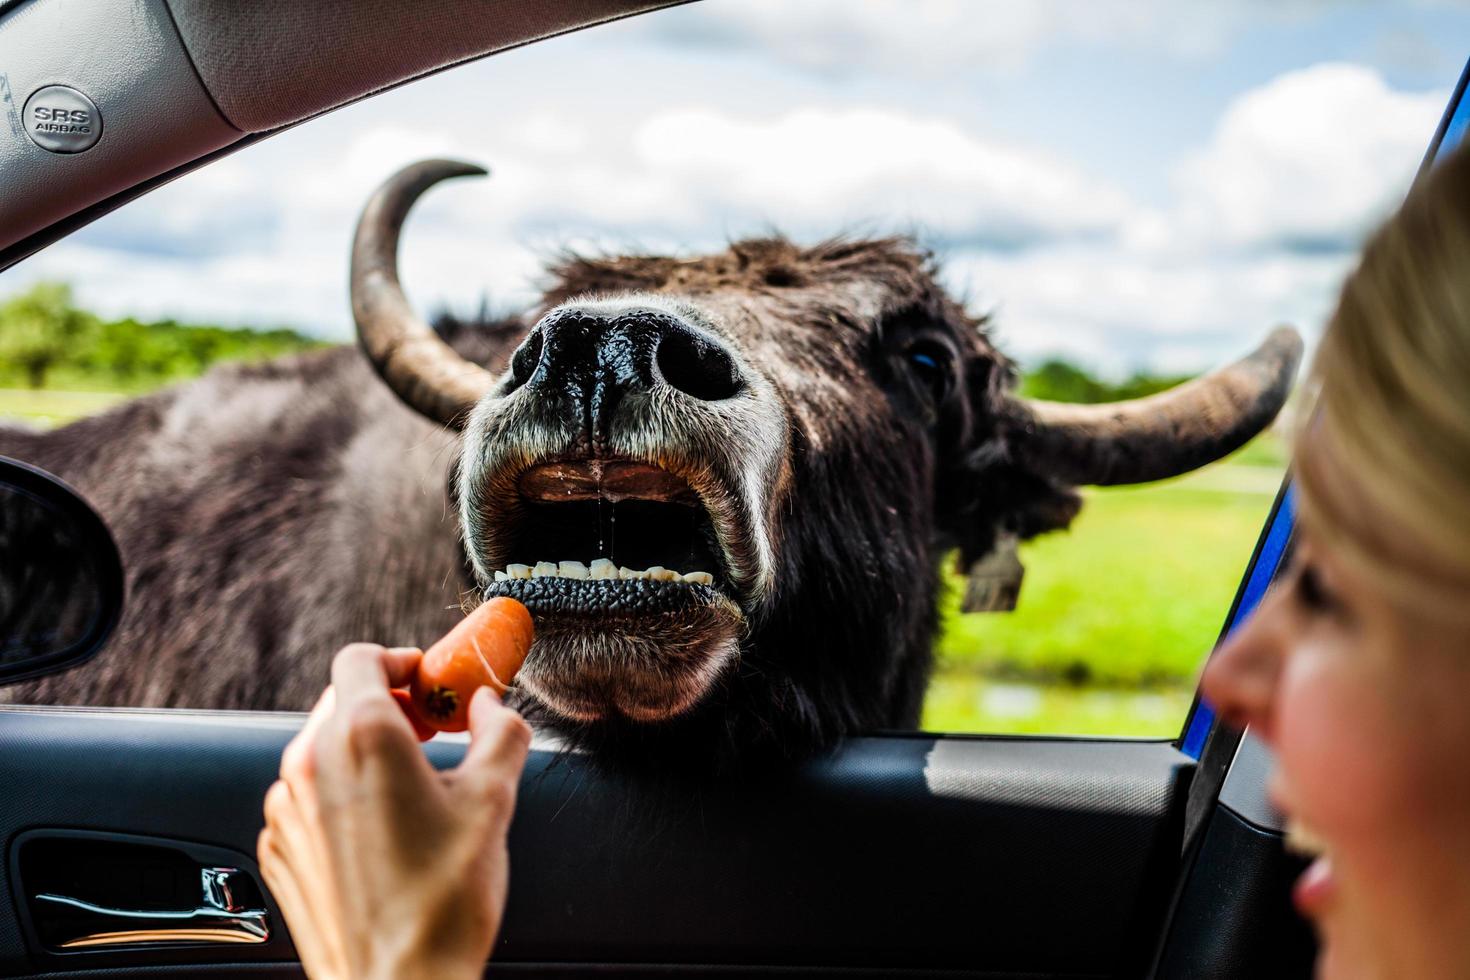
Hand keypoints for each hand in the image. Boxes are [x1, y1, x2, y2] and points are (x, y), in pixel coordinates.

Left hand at [258, 643, 532, 979]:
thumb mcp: (495, 800)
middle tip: (434, 730)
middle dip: (391, 704)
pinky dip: (343, 796)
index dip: (402, 660)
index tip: (431, 681)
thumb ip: (500, 732)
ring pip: (324, 750)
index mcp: (361, 737)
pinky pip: (308, 799)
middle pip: (343, 699)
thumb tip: (494, 707)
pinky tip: (387, 831)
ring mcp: (286, 811)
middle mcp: (310, 765)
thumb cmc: (444, 901)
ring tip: (416, 786)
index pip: (362, 656)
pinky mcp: (280, 850)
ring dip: (367, 751)